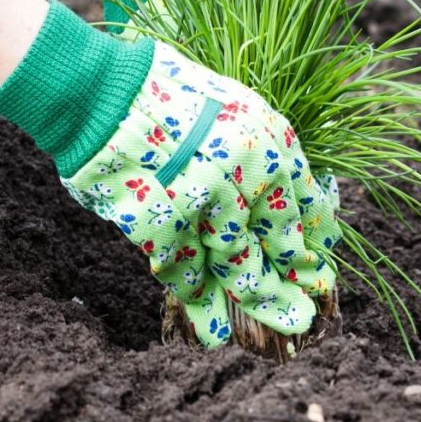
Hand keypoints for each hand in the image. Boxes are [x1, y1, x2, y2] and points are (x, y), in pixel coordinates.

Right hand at [63, 41, 342, 346]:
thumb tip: (280, 211)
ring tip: (241, 330)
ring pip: (234, 265)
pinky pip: (185, 268)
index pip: (305, 209)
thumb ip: (261, 159)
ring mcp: (207, 201)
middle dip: (283, 287)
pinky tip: (197, 307)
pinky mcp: (166, 223)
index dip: (309, 247)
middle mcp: (249, 174)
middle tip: (297, 320)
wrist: (106, 92)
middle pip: (276, 246)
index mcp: (272, 144)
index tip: (315, 273)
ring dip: (241, 300)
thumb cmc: (169, 96)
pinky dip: (190, 291)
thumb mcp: (235, 112)